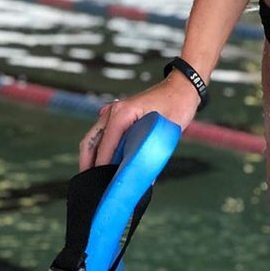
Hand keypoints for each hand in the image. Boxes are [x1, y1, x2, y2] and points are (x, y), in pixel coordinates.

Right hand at [78, 72, 201, 171]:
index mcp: (123, 113)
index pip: (105, 144)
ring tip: (93, 176)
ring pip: (94, 136)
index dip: (102, 166)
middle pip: (91, 140)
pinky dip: (99, 147)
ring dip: (91, 156)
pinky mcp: (120, 115)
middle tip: (90, 183)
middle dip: (87, 163)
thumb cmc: (178, 105)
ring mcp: (115, 111)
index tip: (103, 183)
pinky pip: (103, 132)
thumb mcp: (167, 131)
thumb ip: (154, 153)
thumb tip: (146, 179)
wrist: (182, 87)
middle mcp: (114, 110)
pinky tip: (103, 161)